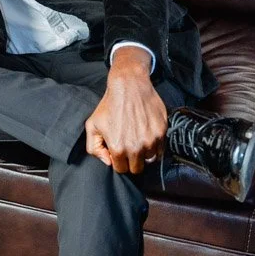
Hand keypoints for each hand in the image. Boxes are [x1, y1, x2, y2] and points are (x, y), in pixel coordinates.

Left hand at [85, 45, 168, 173]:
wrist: (128, 85)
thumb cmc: (109, 105)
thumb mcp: (92, 126)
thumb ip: (94, 149)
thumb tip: (108, 162)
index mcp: (118, 148)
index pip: (122, 169)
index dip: (119, 161)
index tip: (119, 151)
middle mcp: (136, 147)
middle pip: (137, 168)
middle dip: (131, 160)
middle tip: (128, 146)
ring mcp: (151, 140)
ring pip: (150, 159)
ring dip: (144, 153)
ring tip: (137, 138)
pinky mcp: (162, 132)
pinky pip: (161, 148)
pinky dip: (155, 145)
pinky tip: (146, 133)